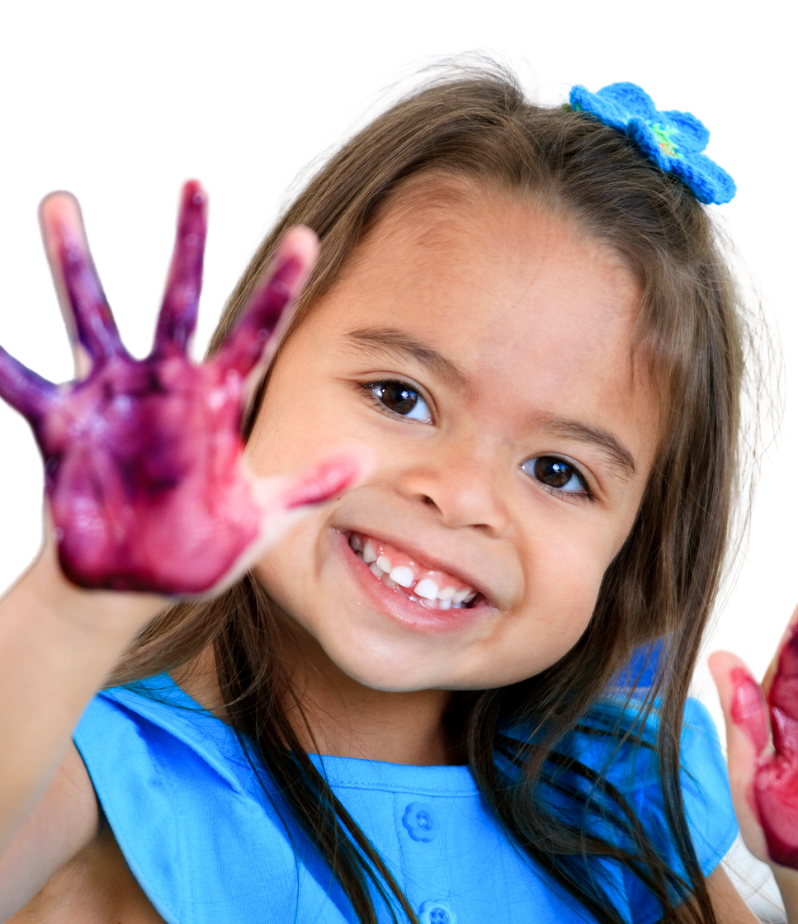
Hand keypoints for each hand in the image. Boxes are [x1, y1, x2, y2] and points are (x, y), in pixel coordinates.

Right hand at [0, 177, 371, 598]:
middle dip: (188, 245)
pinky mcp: (61, 424)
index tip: (307, 238)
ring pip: (92, 317)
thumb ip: (310, 486)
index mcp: (219, 401)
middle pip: (179, 301)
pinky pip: (19, 384)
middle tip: (196, 183)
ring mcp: (111, 398)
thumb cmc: (204, 547)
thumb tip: (367, 457)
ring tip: (60, 199)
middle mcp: (167, 385)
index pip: (257, 333)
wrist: (137, 579)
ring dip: (76, 263)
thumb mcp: (263, 519)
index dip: (280, 288)